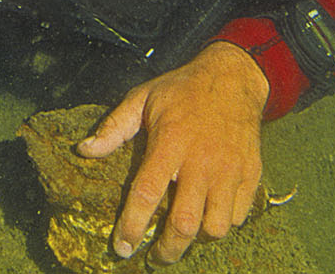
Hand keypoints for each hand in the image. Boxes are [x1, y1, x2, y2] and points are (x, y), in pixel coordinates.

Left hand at [77, 42, 269, 264]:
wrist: (233, 78)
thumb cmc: (182, 89)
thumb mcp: (143, 98)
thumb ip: (114, 127)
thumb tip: (84, 150)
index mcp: (170, 142)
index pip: (146, 194)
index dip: (132, 226)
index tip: (123, 246)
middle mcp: (201, 161)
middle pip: (184, 223)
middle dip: (167, 250)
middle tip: (155, 256)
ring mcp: (229, 170)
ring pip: (215, 227)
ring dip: (197, 238)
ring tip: (184, 234)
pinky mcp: (250, 175)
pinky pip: (238, 216)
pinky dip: (222, 223)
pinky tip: (209, 214)